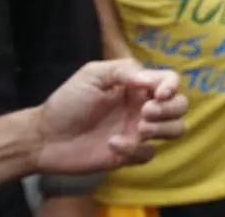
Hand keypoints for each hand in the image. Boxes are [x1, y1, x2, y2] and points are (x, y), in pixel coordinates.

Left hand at [34, 60, 186, 174]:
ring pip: (175, 130)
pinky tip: (112, 145)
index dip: (171, 85)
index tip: (159, 94)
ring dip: (162, 129)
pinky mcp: (130, 155)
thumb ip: (123, 70)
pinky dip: (135, 150)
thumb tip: (150, 80)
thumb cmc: (68, 101)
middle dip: (169, 109)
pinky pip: (149, 153)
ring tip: (139, 129)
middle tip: (145, 112)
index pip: (170, 81)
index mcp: (138, 86)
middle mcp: (143, 107)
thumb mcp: (92, 74)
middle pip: (180, 106)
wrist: (44, 137)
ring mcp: (139, 132)